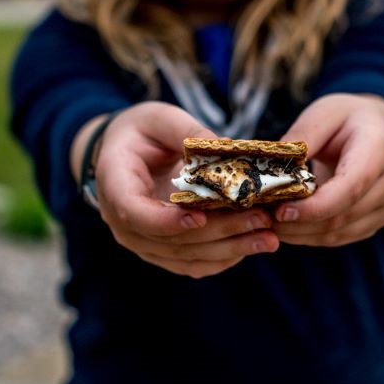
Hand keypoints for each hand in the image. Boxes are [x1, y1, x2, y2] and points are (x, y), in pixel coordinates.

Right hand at [94, 102, 278, 277]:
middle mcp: (124, 223)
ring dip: (229, 249)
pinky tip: (252, 245)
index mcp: (114, 186)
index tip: (200, 216)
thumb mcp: (160, 119)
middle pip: (170, 240)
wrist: (125, 153)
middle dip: (219, 231)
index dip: (166, 220)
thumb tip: (226, 146)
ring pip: (185, 257)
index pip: (135, 212)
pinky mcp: (162, 252)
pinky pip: (192, 264)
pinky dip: (223, 258)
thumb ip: (187, 132)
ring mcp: (143, 242)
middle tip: (261, 220)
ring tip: (268, 238)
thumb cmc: (142, 131)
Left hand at [273, 94, 383, 246]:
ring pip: (338, 233)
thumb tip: (275, 166)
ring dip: (300, 233)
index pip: (349, 188)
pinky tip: (288, 225)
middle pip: (341, 216)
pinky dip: (310, 235)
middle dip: (298, 222)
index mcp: (379, 150)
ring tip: (269, 221)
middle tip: (262, 217)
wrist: (374, 129)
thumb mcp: (322, 114)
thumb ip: (302, 138)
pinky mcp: (379, 221)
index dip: (314, 206)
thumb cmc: (344, 119)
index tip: (280, 210)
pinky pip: (340, 237)